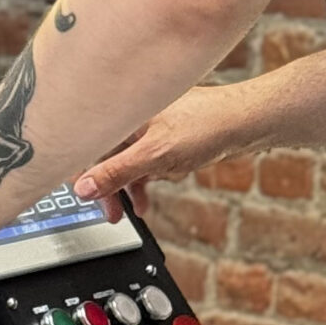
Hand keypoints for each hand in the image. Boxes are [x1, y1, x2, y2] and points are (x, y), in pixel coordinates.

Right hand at [73, 82, 256, 218]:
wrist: (245, 123)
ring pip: (123, 161)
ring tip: (130, 210)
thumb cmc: (206, 126)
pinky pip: (142, 162)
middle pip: (103, 155)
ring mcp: (147, 127)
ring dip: (126, 187)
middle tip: (111, 213)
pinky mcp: (162, 137)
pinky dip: (142, 180)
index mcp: (122, 111)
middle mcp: (131, 116)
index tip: (81, 196)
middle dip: (107, 186)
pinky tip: (145, 198)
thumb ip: (116, 173)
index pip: (87, 143)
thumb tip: (84, 188)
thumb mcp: (154, 156)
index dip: (79, 171)